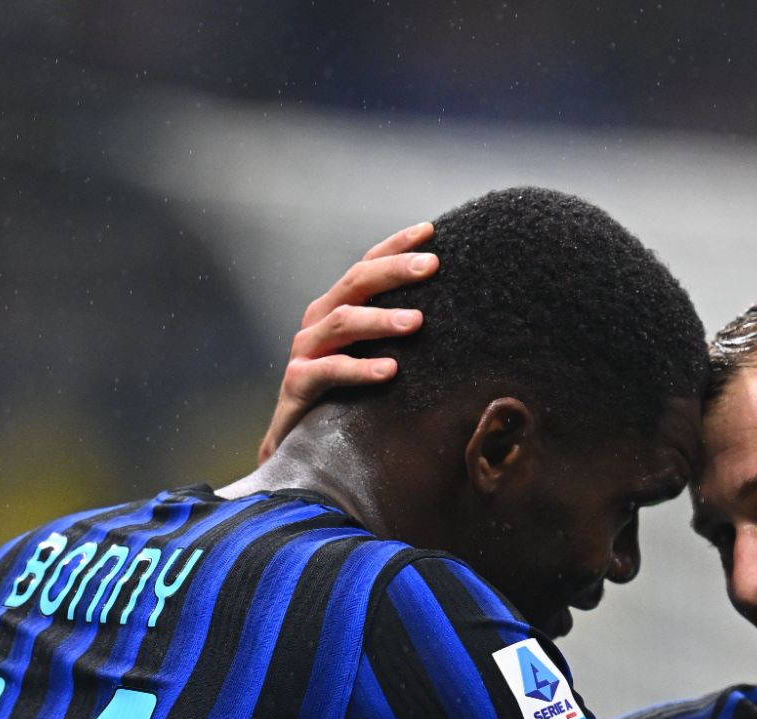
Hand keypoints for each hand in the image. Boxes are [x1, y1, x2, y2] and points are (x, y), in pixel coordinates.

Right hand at [257, 221, 437, 462]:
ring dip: (381, 319)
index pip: (366, 267)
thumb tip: (458, 323)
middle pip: (355, 283)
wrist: (298, 450)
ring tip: (417, 321)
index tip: (430, 231)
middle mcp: (319, 323)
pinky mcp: (298, 384)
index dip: (395, 246)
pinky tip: (390, 370)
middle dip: (393, 270)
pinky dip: (359, 369)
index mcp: (337, 309)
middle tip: (432, 265)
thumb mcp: (374, 361)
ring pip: (342, 322)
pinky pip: (329, 371)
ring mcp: (305, 352)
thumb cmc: (346, 401)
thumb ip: (400, 339)